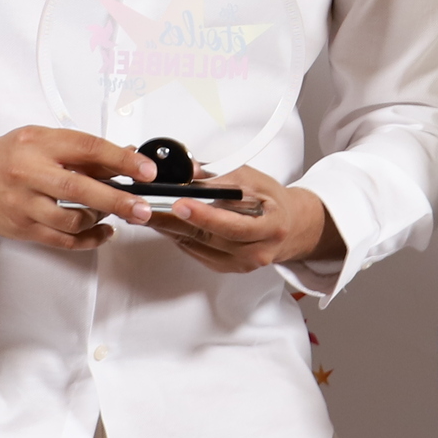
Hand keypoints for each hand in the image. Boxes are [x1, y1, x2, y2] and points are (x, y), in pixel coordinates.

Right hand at [0, 127, 150, 251]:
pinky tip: (102, 232)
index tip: (145, 170)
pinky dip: (87, 239)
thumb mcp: (44, 140)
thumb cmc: (8, 155)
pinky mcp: (21, 228)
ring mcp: (23, 204)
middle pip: (79, 189)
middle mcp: (29, 173)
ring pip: (71, 219)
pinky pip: (62, 240)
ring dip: (99, 219)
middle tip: (142, 207)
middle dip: (116, 200)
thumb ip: (82, 151)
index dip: (120, 160)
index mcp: (39, 144)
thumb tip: (126, 158)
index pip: (87, 148)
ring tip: (112, 214)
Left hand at [147, 170, 338, 274]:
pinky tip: (165, 225)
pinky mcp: (228, 268)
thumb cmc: (273, 202)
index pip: (234, 225)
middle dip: (175, 222)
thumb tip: (190, 170)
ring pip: (198, 247)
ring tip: (148, 214)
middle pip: (209, 238)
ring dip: (171, 230)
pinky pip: (198, 254)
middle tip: (149, 209)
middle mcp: (257, 252)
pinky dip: (179, 238)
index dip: (205, 215)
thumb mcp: (255, 180)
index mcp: (271, 228)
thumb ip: (222, 176)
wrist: (289, 227)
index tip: (181, 203)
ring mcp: (242, 264)